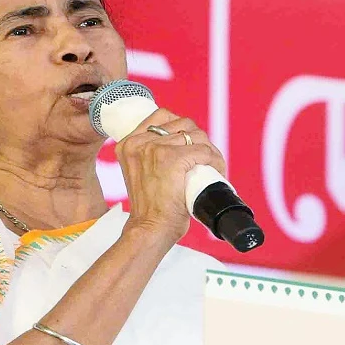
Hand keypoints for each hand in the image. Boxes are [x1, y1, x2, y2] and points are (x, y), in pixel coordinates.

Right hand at [114, 108, 225, 242]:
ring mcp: (155, 149)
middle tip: (205, 159)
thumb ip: (148, 157)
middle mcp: (139, 142)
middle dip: (198, 139)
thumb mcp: (140, 173)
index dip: (181, 127)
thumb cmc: (149, 207)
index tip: (189, 143)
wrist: (149, 228)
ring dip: (210, 150)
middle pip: (182, 124)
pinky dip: (215, 160)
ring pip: (195, 136)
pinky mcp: (172, 158)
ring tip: (213, 166)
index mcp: (128, 144)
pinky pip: (203, 150)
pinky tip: (216, 170)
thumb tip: (176, 143)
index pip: (161, 116)